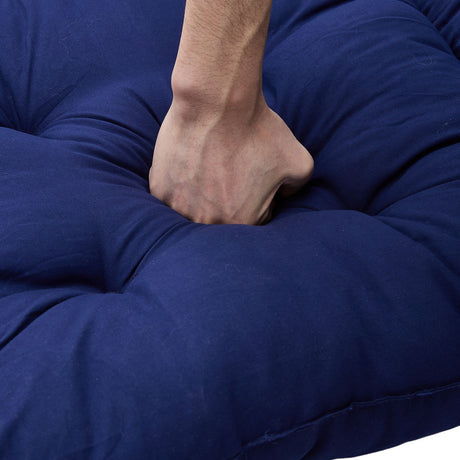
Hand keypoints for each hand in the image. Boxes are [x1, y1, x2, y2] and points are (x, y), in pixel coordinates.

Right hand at [149, 96, 312, 224]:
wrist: (216, 101)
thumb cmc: (258, 130)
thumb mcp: (300, 161)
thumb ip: (297, 189)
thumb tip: (284, 196)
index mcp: (243, 223)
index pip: (254, 221)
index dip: (257, 198)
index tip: (253, 177)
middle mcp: (208, 223)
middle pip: (223, 219)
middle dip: (230, 199)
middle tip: (231, 169)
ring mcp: (180, 208)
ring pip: (195, 209)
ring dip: (203, 195)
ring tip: (210, 166)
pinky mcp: (160, 191)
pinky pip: (172, 196)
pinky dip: (181, 185)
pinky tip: (190, 165)